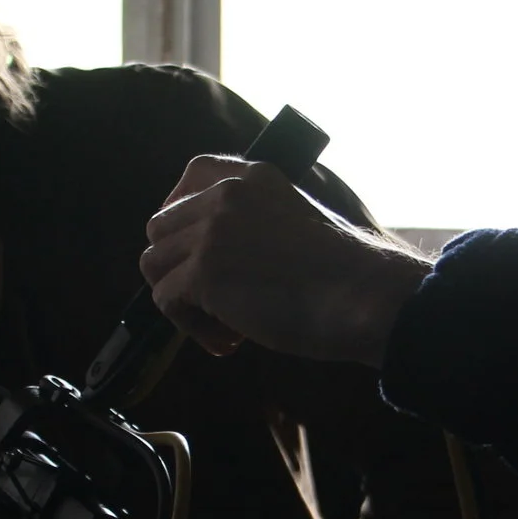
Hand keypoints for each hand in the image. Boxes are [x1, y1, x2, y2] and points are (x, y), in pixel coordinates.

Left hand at [139, 157, 429, 364]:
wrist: (363, 295)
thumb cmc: (345, 275)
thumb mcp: (295, 221)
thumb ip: (255, 223)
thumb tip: (216, 260)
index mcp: (253, 177)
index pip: (192, 177)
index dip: (182, 215)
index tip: (196, 249)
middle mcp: (226, 195)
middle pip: (161, 228)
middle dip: (180, 268)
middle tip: (217, 302)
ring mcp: (211, 232)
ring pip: (154, 265)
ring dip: (182, 301)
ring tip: (224, 326)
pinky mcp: (203, 272)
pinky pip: (165, 301)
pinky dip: (191, 328)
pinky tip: (229, 341)